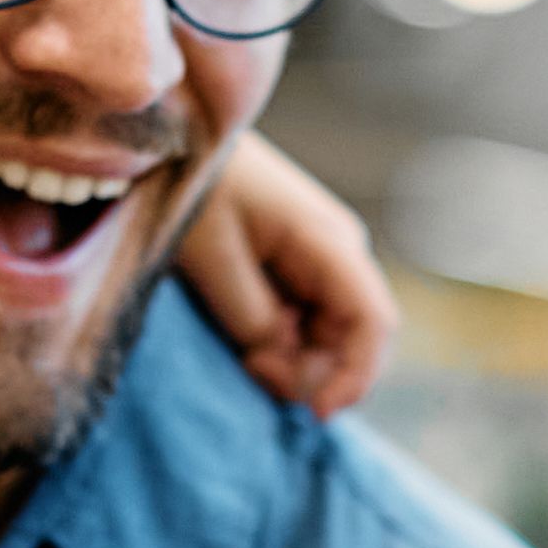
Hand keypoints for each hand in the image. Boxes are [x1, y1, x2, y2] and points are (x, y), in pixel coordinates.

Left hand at [176, 131, 394, 414]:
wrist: (173, 136)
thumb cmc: (190, 186)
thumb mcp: (212, 261)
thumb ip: (254, 320)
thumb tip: (286, 366)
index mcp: (328, 242)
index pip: (373, 323)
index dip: (355, 378)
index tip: (314, 412)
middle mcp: (339, 252)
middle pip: (354, 339)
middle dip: (312, 371)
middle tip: (251, 367)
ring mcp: (322, 259)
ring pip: (330, 336)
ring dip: (294, 359)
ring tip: (244, 350)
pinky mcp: (299, 266)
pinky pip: (306, 321)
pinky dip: (281, 342)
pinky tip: (246, 333)